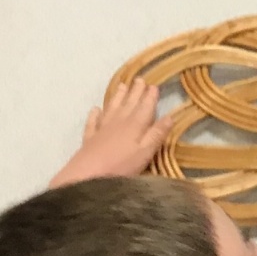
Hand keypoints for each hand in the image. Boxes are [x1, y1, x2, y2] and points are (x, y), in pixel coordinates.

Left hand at [49, 80, 171, 187]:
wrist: (86, 176)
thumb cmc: (121, 166)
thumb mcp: (145, 152)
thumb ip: (157, 134)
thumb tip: (170, 116)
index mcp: (135, 126)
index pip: (145, 107)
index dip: (150, 96)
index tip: (154, 85)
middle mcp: (119, 123)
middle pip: (129, 104)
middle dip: (135, 92)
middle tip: (139, 79)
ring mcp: (102, 129)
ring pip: (112, 108)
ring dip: (118, 97)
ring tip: (122, 86)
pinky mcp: (90, 139)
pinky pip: (93, 122)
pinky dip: (95, 114)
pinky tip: (96, 109)